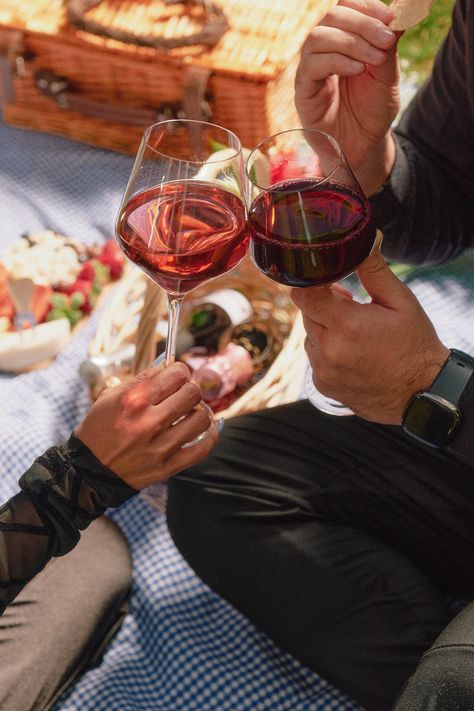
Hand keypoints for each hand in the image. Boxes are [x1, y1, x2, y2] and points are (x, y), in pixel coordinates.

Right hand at [75, 362, 217, 488]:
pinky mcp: (167, 467)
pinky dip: (209, 437)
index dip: (180, 372)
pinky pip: (202, 449)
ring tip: (188, 414)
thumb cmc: (99, 429)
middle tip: (182, 395)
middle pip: (193, 393)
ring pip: (202, 418)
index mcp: (134, 400)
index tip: (177, 376)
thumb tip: (169, 366)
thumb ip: (142, 380)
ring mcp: (160, 446)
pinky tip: (202, 431)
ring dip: (198, 413)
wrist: (88, 471)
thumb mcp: (110, 397)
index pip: (177, 374)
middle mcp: (149, 421)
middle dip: (189, 390)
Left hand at [291, 236, 449, 423]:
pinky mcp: (322, 385)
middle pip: (306, 312)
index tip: (325, 278)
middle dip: (324, 304)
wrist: (421, 394)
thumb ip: (374, 271)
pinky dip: (327, 351)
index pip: (304, 294)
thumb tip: (365, 241)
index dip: (310, 281)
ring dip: (325, 328)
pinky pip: (315, 358)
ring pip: (310, 335)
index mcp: (347, 326)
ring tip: (356, 333)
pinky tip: (353, 353)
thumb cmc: (415, 345)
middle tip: (351, 305)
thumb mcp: (401, 303)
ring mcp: (323, 371)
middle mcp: (329, 350)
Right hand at [295, 0, 399, 194]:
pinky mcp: (303, 92)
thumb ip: (389, 46)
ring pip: (318, 37)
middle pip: (330, 16)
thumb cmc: (372, 111)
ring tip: (375, 58)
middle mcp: (322, 51)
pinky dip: (337, 61)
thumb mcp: (387, 76)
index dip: (366, 6)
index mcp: (342, 41)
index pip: (345, 7)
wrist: (363, 147)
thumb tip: (400, 13)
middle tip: (386, 38)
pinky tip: (358, 70)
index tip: (391, 17)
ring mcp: (310, 71)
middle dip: (362, 23)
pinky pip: (311, 66)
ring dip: (351, 42)